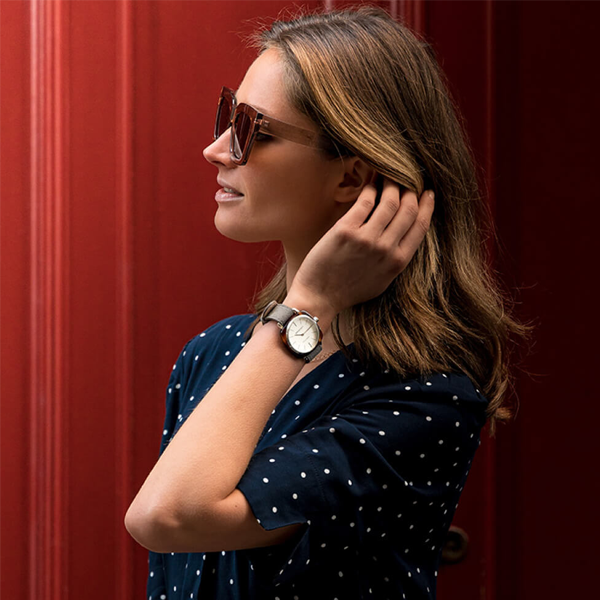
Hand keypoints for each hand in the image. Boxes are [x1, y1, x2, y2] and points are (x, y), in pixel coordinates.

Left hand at [288, 177, 434, 314]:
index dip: (427, 205)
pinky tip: (370, 182)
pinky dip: (371, 187)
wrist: (319, 298)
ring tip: (388, 175)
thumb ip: (395, 260)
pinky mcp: (346, 230)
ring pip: (390, 201)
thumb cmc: (349, 291)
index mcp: (398, 262)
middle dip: (410, 190)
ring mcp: (367, 239)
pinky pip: (365, 200)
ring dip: (391, 183)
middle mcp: (386, 249)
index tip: (427, 193)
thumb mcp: (382, 281)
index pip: (421, 225)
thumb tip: (404, 236)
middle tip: (406, 180)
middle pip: (408, 209)